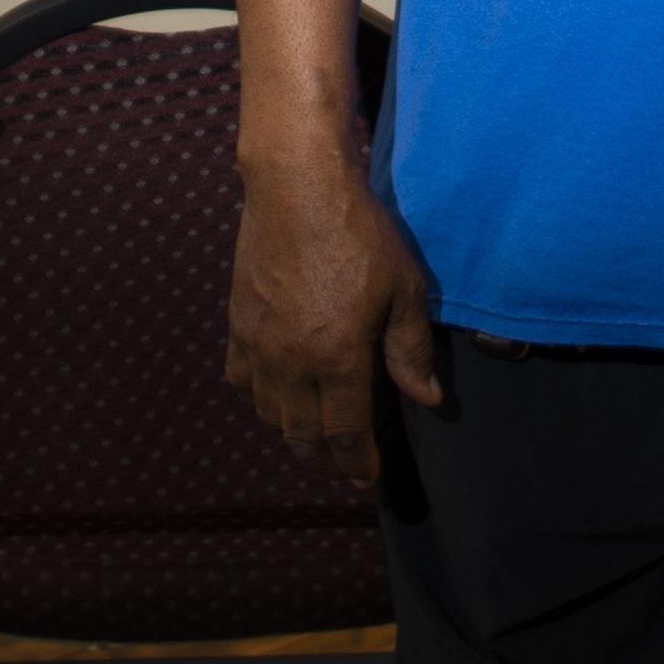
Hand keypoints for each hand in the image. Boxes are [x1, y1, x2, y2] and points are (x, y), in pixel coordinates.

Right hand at [225, 146, 442, 481]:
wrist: (297, 187)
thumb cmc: (359, 233)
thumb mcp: (403, 288)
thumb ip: (411, 351)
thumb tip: (426, 399)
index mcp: (338, 357)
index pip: (345, 434)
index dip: (356, 464)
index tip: (367, 476)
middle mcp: (291, 362)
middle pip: (303, 437)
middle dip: (326, 462)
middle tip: (344, 471)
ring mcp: (258, 345)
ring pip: (270, 416)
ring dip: (294, 436)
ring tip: (316, 441)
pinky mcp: (237, 326)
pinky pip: (243, 384)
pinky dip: (261, 403)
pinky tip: (277, 401)